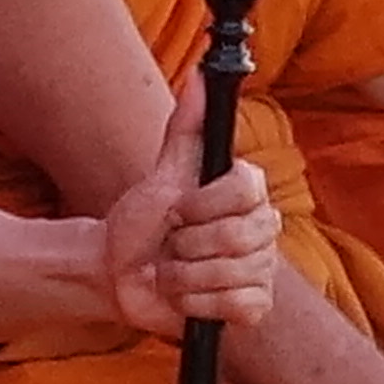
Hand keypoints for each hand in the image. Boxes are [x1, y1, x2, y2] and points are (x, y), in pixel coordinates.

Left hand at [96, 75, 285, 336]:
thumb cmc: (142, 222)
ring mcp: (262, 269)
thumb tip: (200, 76)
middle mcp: (263, 229)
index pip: (246, 190)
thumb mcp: (160, 174)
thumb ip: (186, 128)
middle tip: (170, 244)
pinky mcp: (254, 307)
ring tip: (171, 272)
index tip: (176, 210)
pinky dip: (197, 303)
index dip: (203, 204)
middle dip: (187, 244)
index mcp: (247, 193)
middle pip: (237, 235)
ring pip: (231, 273)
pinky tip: (185, 296)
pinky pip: (235, 304)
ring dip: (184, 276)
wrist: (119, 275)